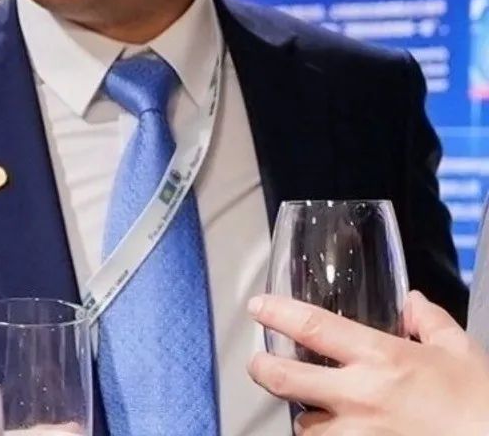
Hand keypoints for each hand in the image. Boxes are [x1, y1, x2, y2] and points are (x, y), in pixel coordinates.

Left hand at [247, 291, 488, 435]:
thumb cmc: (481, 402)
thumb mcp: (460, 351)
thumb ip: (430, 321)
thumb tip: (411, 300)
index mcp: (379, 358)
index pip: (312, 327)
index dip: (277, 313)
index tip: (257, 307)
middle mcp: (359, 397)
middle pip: (285, 381)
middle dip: (261, 369)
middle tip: (258, 363)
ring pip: (304, 427)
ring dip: (304, 417)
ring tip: (310, 409)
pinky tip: (335, 435)